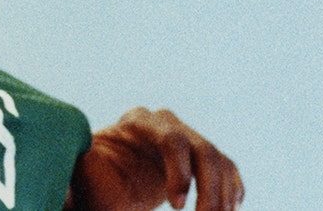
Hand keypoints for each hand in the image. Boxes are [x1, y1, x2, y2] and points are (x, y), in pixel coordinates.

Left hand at [68, 107, 243, 210]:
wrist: (102, 184)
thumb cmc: (92, 180)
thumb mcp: (90, 174)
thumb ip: (94, 166)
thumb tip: (94, 160)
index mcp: (136, 122)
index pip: (171, 139)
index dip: (180, 173)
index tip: (177, 207)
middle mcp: (165, 122)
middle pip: (203, 149)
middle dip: (209, 189)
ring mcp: (184, 135)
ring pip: (218, 161)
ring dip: (223, 195)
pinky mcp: (197, 155)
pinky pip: (226, 168)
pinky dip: (232, 190)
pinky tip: (230, 209)